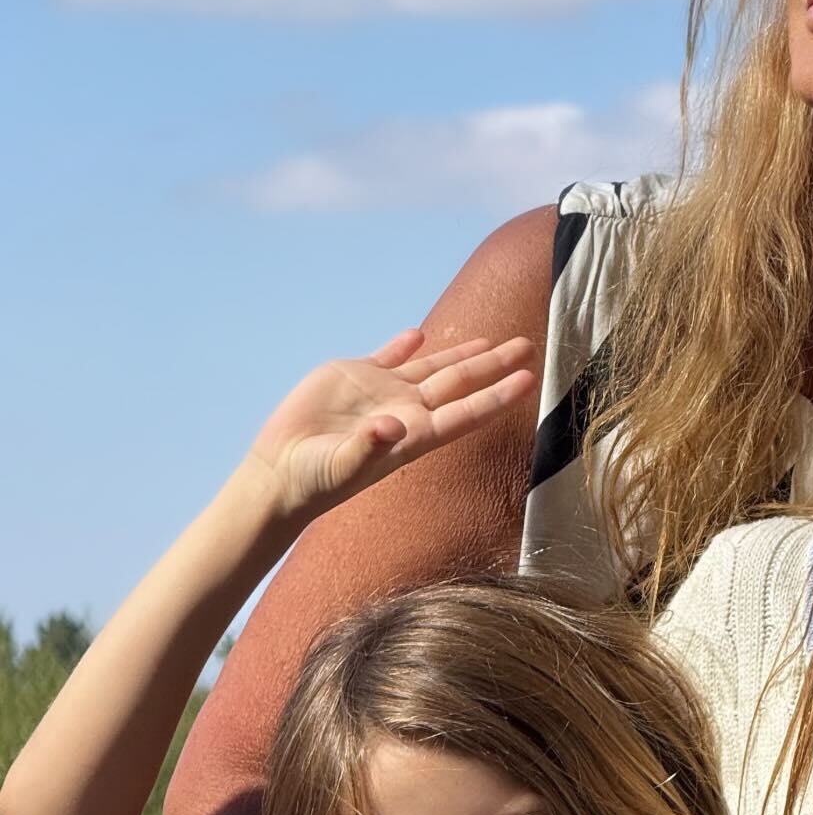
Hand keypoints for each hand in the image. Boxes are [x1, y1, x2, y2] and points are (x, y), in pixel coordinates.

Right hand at [246, 329, 535, 524]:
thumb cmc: (316, 480)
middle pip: (461, 383)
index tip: (528, 381)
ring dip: (463, 354)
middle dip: (495, 365)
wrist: (282, 473)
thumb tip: (390, 425)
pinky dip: (405, 345)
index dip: (498, 396)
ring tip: (492, 340)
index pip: (466, 412)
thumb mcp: (343, 466)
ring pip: (433, 367)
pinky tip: (421, 335)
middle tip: (527, 345)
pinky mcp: (354, 378)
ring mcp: (382, 392)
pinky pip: (388, 356)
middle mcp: (406, 410)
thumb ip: (367, 448)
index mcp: (413, 435)